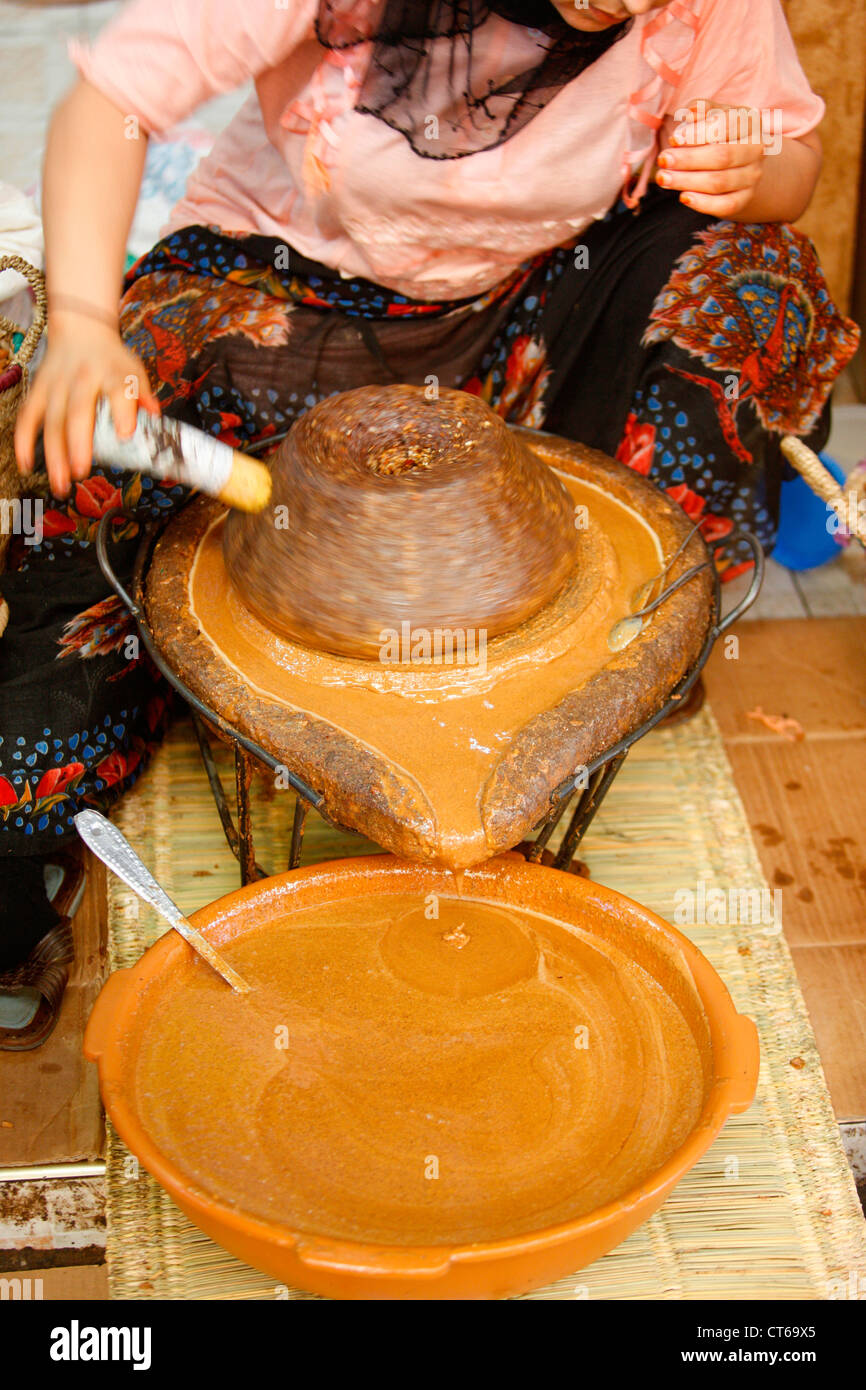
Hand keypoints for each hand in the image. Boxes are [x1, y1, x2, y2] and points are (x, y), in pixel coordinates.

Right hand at [15, 310, 159, 497]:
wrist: (81, 329)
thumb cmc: (112, 359)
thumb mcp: (134, 370)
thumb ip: (143, 395)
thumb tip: (155, 417)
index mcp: (112, 373)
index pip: (119, 391)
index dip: (122, 412)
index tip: (125, 434)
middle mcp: (83, 378)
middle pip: (78, 412)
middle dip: (78, 443)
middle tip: (81, 471)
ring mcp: (57, 385)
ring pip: (52, 421)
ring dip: (54, 453)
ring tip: (61, 482)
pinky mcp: (38, 390)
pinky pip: (28, 417)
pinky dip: (24, 440)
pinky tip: (27, 464)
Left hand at [655, 99, 766, 217]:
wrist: (742, 163)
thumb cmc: (720, 134)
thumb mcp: (714, 116)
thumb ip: (702, 111)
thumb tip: (688, 114)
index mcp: (750, 123)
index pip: (726, 125)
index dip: (698, 133)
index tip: (674, 139)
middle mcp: (756, 150)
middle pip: (722, 156)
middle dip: (688, 159)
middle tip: (663, 160)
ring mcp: (752, 176)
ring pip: (719, 182)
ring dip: (687, 181)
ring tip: (663, 178)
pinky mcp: (744, 199)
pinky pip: (725, 205)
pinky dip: (703, 203)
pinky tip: (684, 197)